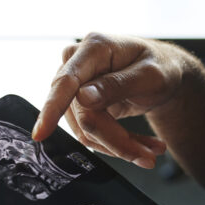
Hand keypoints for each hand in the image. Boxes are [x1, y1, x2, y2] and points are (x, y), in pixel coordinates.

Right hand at [32, 33, 187, 168]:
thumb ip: (117, 85)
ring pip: (86, 129)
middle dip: (116, 140)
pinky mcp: (78, 103)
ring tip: (149, 150)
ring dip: (119, 146)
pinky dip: (115, 143)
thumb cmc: (161, 67)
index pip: (67, 82)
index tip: (40, 133)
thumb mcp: (151, 76)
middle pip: (84, 115)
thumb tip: (83, 97)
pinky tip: (139, 145)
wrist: (163, 73)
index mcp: (95, 47)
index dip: (53, 108)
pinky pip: (89, 132)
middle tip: (148, 156)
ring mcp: (75, 84)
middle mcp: (77, 63)